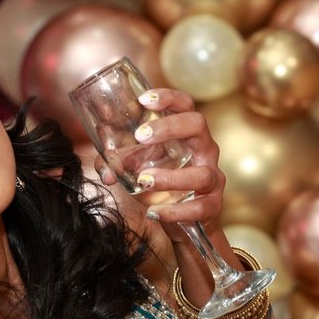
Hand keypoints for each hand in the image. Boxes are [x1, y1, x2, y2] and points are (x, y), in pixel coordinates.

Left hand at [94, 88, 223, 242]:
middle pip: (198, 125)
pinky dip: (175, 212)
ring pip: (202, 174)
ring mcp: (212, 177)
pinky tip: (154, 212)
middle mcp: (204, 150)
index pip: (185, 105)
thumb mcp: (135, 167)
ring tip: (143, 180)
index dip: (169, 98)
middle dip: (170, 127)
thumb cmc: (159, 184)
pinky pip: (200, 207)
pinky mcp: (213, 205)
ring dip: (171, 177)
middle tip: (140, 136)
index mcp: (187, 134)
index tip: (144, 100)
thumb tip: (105, 171)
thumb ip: (116, 164)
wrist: (181, 220)